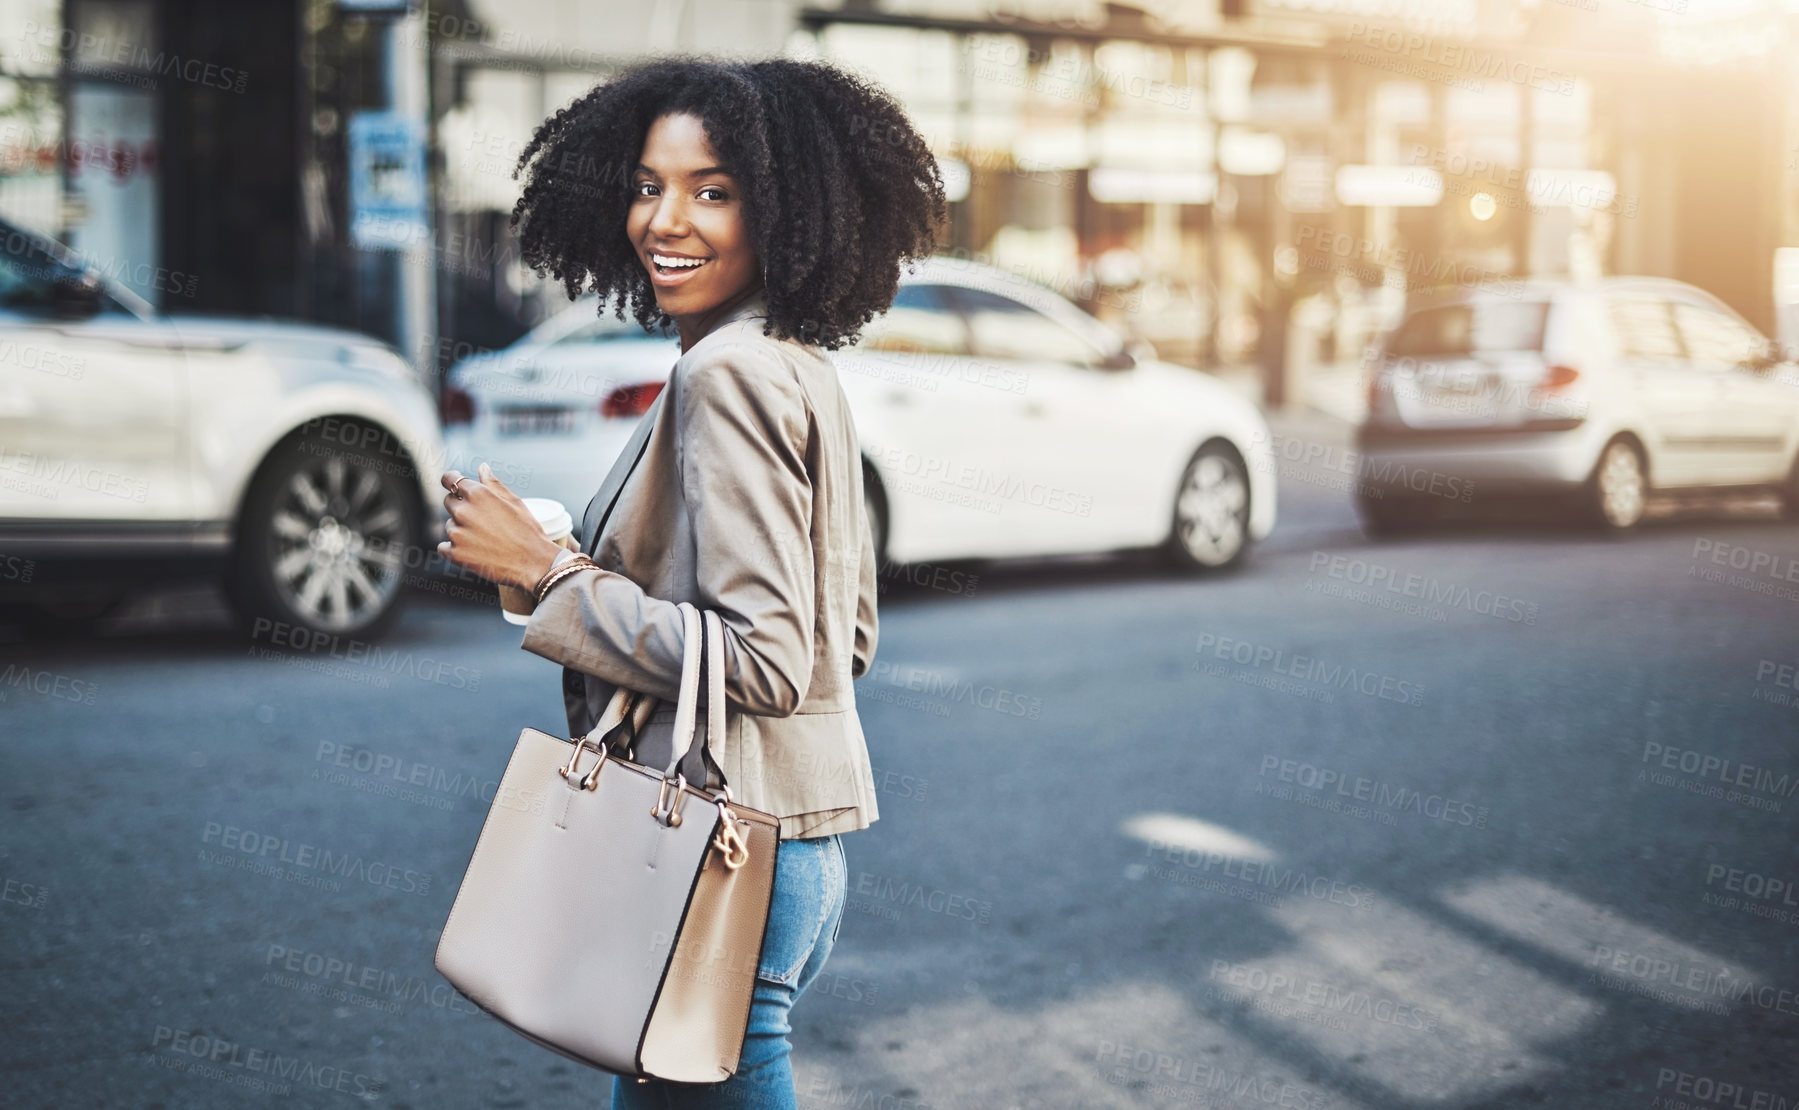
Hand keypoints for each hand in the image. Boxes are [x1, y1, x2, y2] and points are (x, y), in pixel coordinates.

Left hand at [437, 463, 564, 589]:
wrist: (534, 564)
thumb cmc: (527, 531)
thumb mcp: (514, 502)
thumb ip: (493, 484)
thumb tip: (482, 467)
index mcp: (478, 494)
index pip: (450, 479)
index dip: (450, 480)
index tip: (452, 484)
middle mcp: (464, 511)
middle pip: (449, 502)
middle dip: (461, 507)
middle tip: (482, 520)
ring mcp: (458, 533)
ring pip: (450, 526)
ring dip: (461, 530)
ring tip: (485, 539)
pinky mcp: (455, 554)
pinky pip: (444, 547)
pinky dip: (454, 549)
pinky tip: (472, 551)